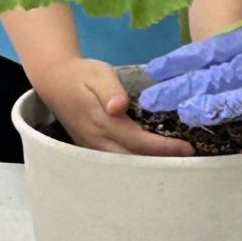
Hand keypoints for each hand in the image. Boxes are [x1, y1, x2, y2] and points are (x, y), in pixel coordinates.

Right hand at [38, 56, 186, 154]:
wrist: (53, 80)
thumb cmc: (81, 74)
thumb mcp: (98, 73)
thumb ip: (110, 90)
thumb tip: (119, 108)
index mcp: (102, 122)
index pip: (138, 141)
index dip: (163, 148)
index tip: (187, 149)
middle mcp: (97, 141)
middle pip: (133, 161)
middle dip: (160, 163)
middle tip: (188, 162)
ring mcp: (91, 149)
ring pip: (124, 166)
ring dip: (148, 167)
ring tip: (175, 165)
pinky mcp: (89, 150)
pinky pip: (115, 164)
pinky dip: (135, 165)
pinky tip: (151, 162)